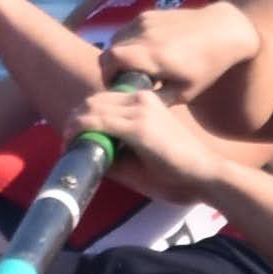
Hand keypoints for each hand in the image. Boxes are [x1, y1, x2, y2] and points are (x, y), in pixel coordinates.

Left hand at [72, 81, 229, 197]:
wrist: (205, 175)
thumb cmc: (177, 170)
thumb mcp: (143, 153)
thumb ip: (117, 148)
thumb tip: (90, 150)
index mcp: (146, 102)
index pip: (105, 99)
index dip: (84, 113)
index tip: (75, 133)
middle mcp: (142, 99)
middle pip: (94, 100)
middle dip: (75, 118)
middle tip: (67, 140)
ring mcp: (140, 110)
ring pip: (91, 108)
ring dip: (74, 125)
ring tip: (68, 144)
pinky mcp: (138, 127)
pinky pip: (97, 121)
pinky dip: (79, 131)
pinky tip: (72, 144)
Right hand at [98, 0, 257, 99]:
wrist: (222, 31)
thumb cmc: (206, 67)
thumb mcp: (184, 92)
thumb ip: (156, 100)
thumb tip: (133, 107)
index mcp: (153, 56)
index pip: (110, 61)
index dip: (107, 75)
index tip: (116, 86)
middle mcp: (146, 35)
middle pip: (109, 50)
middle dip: (110, 67)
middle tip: (122, 79)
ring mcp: (146, 21)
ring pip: (116, 38)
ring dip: (118, 53)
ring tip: (133, 67)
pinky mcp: (150, 14)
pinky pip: (128, 29)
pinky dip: (128, 41)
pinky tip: (144, 52)